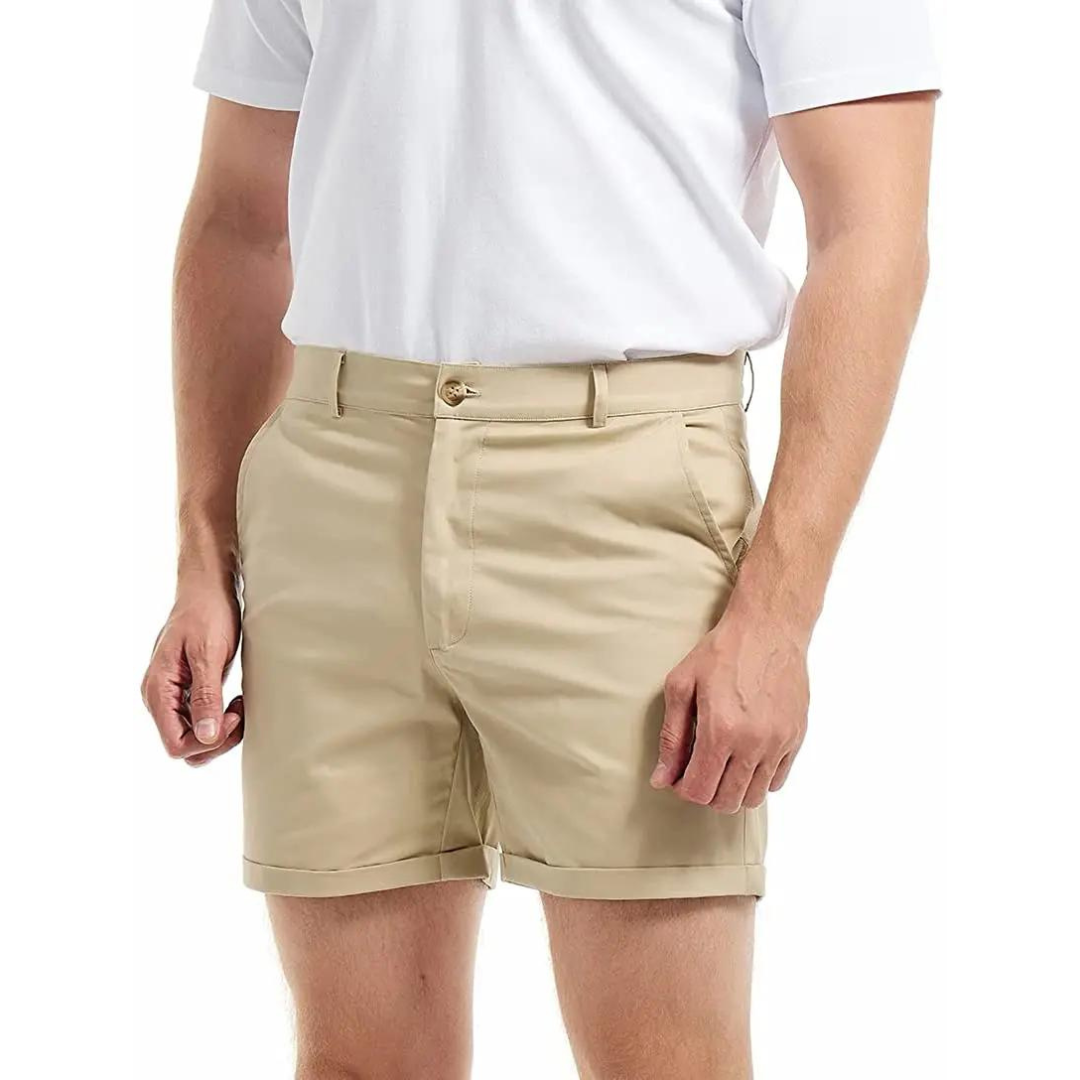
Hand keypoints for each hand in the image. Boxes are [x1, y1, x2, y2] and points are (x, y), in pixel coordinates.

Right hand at [141, 575, 242, 766]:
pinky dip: (219, 719)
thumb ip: (206, 696)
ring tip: (238, 706)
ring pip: (193, 737)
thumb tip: (205, 737)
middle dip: (216, 740)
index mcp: (158, 690)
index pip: (175, 745)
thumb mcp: (209, 654)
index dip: (207, 742)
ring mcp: (172, 696)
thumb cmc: (207, 613)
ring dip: (219, 731)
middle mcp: (159, 698)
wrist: (207, 588)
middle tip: (239, 712)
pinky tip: (234, 702)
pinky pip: (200, 721)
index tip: (231, 716)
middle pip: (184, 746)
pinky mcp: (187, 691)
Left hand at [651, 611, 808, 811]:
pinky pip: (777, 781)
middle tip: (698, 770)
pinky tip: (745, 757)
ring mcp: (778, 743)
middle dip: (706, 793)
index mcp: (720, 730)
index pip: (699, 791)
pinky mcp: (796, 737)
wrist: (768, 628)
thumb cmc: (721, 652)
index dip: (683, 789)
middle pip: (726, 801)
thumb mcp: (682, 686)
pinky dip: (758, 779)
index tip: (679, 774)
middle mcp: (753, 743)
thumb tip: (662, 778)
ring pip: (753, 797)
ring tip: (722, 765)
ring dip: (732, 790)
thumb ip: (671, 737)